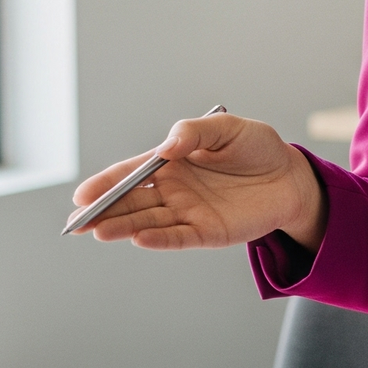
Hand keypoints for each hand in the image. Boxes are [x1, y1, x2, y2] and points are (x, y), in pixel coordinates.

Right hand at [66, 111, 326, 250]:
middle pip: (132, 202)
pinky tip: (138, 239)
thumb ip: (194, 132)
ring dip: (123, 227)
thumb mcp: (227, 128)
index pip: (131, 173)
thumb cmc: (256, 147)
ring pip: (148, 221)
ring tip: (98, 232)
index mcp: (171, 162)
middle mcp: (174, 190)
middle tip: (76, 221)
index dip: (106, 183)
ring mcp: (189, 212)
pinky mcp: (208, 232)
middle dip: (102, 212)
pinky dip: (158, 239)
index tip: (82, 195)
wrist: (291, 174)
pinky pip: (179, 237)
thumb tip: (167, 147)